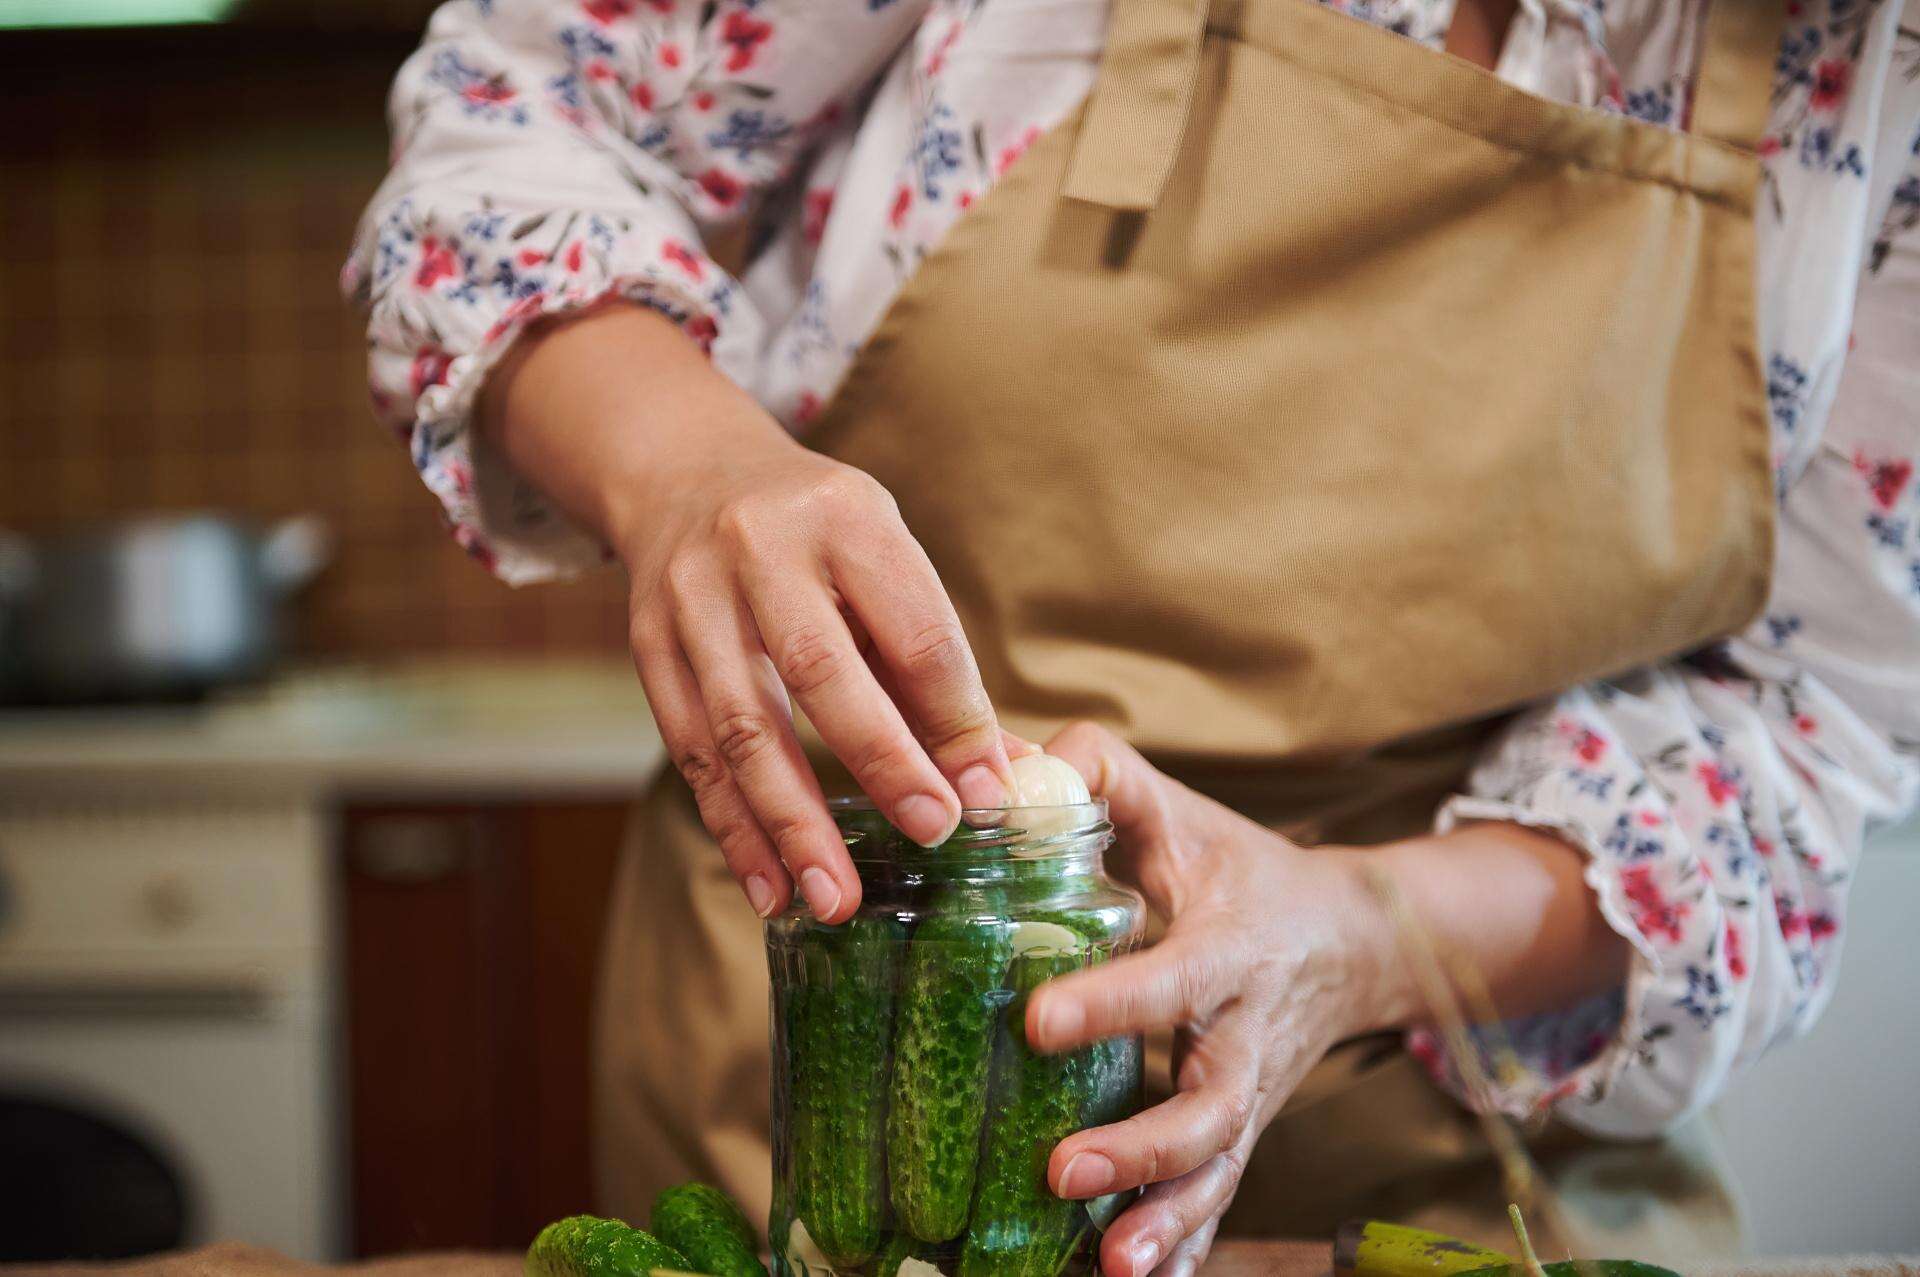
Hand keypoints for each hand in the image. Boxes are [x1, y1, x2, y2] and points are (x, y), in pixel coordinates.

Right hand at [480, 304, 1013, 922]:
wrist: (686, 472)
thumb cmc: (815, 532)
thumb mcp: (883, 557)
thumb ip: (932, 665)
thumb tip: (1002, 772)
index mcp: (847, 517)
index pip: (913, 629)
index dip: (955, 717)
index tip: (987, 793)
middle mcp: (762, 549)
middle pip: (822, 670)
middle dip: (880, 762)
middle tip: (932, 835)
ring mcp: (693, 597)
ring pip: (741, 724)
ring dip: (791, 822)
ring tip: (834, 898)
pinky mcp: (647, 644)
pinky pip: (691, 751)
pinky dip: (733, 826)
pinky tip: (770, 886)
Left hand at [1026, 724, 1409, 1276]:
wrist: (1347, 934)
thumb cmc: (1235, 866)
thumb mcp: (1176, 808)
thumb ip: (1093, 774)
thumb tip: (1002, 773)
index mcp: (1229, 947)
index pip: (1172, 977)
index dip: (1111, 1002)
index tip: (1037, 1021)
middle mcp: (1248, 1032)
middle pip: (1211, 1103)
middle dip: (1140, 1146)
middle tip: (1059, 1169)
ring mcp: (1250, 1093)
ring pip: (1220, 1167)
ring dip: (1167, 1217)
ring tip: (1107, 1259)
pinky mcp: (1240, 1132)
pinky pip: (1218, 1199)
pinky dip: (1185, 1245)